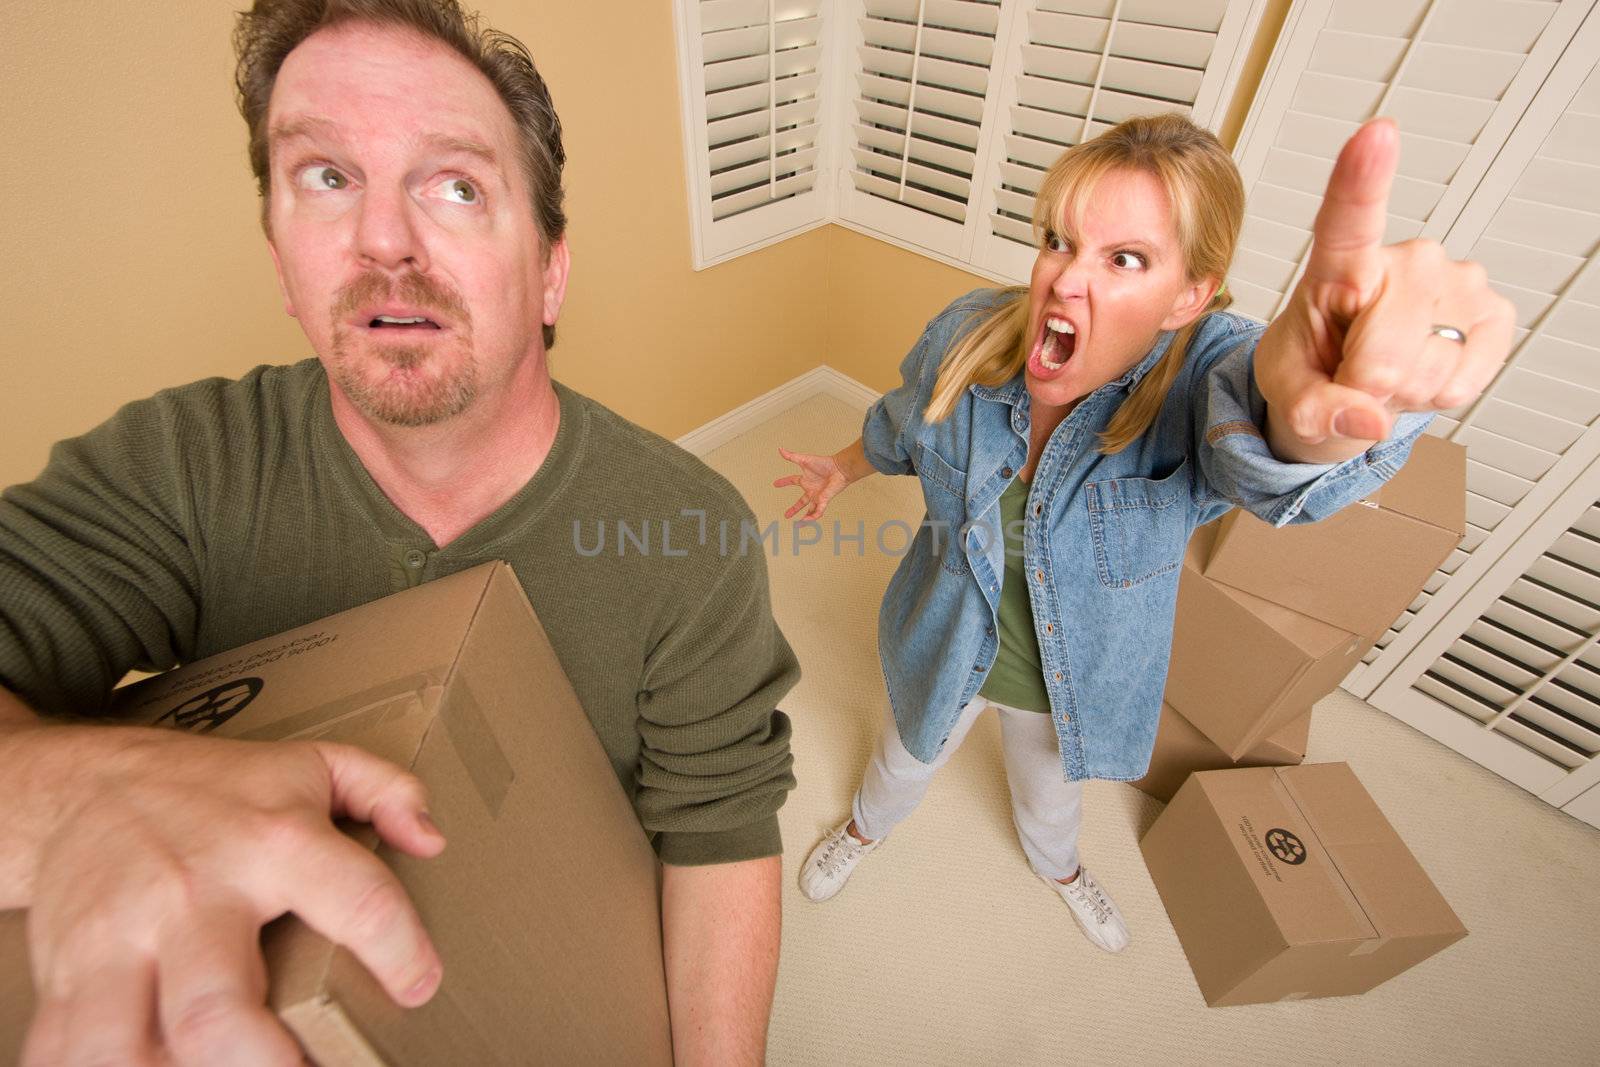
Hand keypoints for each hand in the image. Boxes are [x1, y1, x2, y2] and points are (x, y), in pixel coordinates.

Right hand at [17, 726, 445, 1066]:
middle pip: (217, 1007)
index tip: (418, 987)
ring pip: (123, 1041)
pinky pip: (64, 1044)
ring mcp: (123, 936)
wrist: (84, 783)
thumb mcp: (312, 764)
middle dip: (258, 1064)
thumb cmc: (213, 788)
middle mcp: (196, 894)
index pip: (356, 899)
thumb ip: (386, 789)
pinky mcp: (68, 968)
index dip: (399, 951)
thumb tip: (431, 839)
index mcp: (274, 842)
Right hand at [772, 447, 848, 519]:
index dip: (784, 482)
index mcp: (806, 479)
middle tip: (786, 515)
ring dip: (805, 518)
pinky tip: (806, 521)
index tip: (776, 484)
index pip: (792, 481)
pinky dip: (812, 517)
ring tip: (798, 525)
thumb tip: (780, 449)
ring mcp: (818, 496)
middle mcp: (811, 489)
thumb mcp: (804, 460)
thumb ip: (791, 456)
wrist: (839, 469)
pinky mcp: (824, 500)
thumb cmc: (824, 463)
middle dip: (794, 509)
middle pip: (801, 502)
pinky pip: (818, 512)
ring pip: (810, 510)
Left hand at [1254, 117, 1514, 455]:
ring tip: (1385, 368)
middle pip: (1384, 352)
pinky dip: (1439, 394)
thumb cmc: (1312, 364)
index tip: (1377, 134)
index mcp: (1340, 263)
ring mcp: (1457, 280)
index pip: (1350, 217)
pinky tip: (1423, 370)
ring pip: (1425, 370)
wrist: (1350, 384)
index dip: (1364, 177)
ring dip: (1401, 389)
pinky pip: (1462, 382)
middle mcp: (1407, 259)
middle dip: (1364, 381)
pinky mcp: (1494, 313)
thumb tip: (1364, 421)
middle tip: (1353, 369)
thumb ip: (1311, 409)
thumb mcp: (1288, 392)